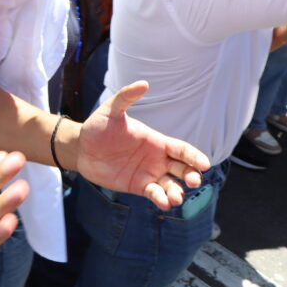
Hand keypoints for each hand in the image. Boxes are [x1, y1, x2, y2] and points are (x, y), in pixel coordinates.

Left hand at [77, 81, 210, 209]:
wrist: (81, 148)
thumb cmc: (98, 127)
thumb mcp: (111, 111)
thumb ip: (126, 97)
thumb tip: (143, 83)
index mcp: (156, 141)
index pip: (182, 149)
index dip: (195, 156)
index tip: (204, 164)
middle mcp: (157, 158)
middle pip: (183, 169)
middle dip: (192, 175)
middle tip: (194, 181)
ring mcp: (148, 173)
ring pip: (171, 185)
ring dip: (177, 192)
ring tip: (176, 197)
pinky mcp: (138, 186)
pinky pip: (154, 194)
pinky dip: (161, 199)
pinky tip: (164, 202)